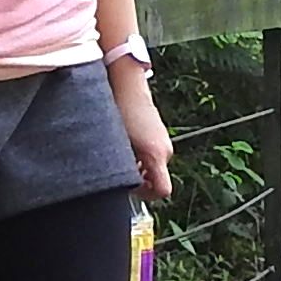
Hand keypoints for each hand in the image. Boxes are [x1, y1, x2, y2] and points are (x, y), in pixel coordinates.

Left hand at [113, 64, 172, 198]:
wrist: (127, 85)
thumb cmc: (120, 113)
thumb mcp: (116, 146)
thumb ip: (119, 169)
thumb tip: (115, 185)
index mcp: (156, 155)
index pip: (162, 191)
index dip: (145, 194)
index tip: (129, 186)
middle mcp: (165, 150)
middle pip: (156, 179)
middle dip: (138, 179)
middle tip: (119, 167)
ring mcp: (164, 142)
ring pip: (154, 167)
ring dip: (138, 167)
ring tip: (121, 153)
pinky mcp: (161, 135)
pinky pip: (154, 156)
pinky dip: (141, 156)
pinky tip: (126, 145)